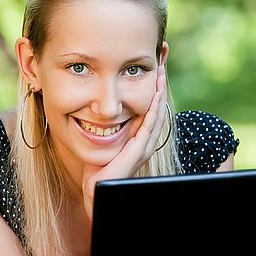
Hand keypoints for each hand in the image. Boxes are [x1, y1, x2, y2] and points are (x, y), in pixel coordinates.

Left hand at [81, 65, 168, 220]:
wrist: (96, 192)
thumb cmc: (95, 171)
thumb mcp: (100, 143)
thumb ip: (102, 129)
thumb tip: (95, 113)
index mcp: (138, 139)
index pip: (148, 109)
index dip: (151, 89)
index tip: (151, 69)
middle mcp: (144, 141)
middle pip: (157, 107)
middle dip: (159, 85)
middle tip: (161, 62)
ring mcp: (144, 146)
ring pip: (157, 113)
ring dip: (159, 91)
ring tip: (161, 72)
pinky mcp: (139, 150)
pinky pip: (150, 124)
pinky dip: (155, 107)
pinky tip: (156, 94)